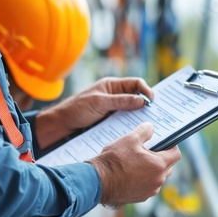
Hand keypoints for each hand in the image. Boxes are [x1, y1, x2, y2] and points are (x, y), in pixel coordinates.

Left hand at [35, 77, 152, 148]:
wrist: (61, 126)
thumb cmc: (76, 109)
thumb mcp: (99, 103)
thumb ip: (120, 101)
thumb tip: (142, 101)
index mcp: (112, 86)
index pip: (135, 84)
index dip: (145, 90)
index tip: (152, 101)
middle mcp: (114, 96)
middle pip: (136, 98)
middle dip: (145, 105)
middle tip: (156, 115)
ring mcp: (112, 110)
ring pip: (131, 112)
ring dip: (139, 117)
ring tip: (149, 126)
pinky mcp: (109, 122)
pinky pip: (124, 122)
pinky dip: (130, 126)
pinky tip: (136, 133)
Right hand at [86, 122, 180, 207]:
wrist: (99, 181)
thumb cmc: (114, 160)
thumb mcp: (130, 139)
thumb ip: (144, 131)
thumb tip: (150, 127)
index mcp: (159, 165)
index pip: (176, 154)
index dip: (172, 146)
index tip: (165, 142)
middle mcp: (158, 180)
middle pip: (169, 167)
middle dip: (162, 157)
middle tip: (149, 150)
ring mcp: (150, 191)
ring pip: (158, 177)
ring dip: (153, 169)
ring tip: (138, 161)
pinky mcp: (140, 197)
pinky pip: (148, 186)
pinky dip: (144, 179)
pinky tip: (131, 172)